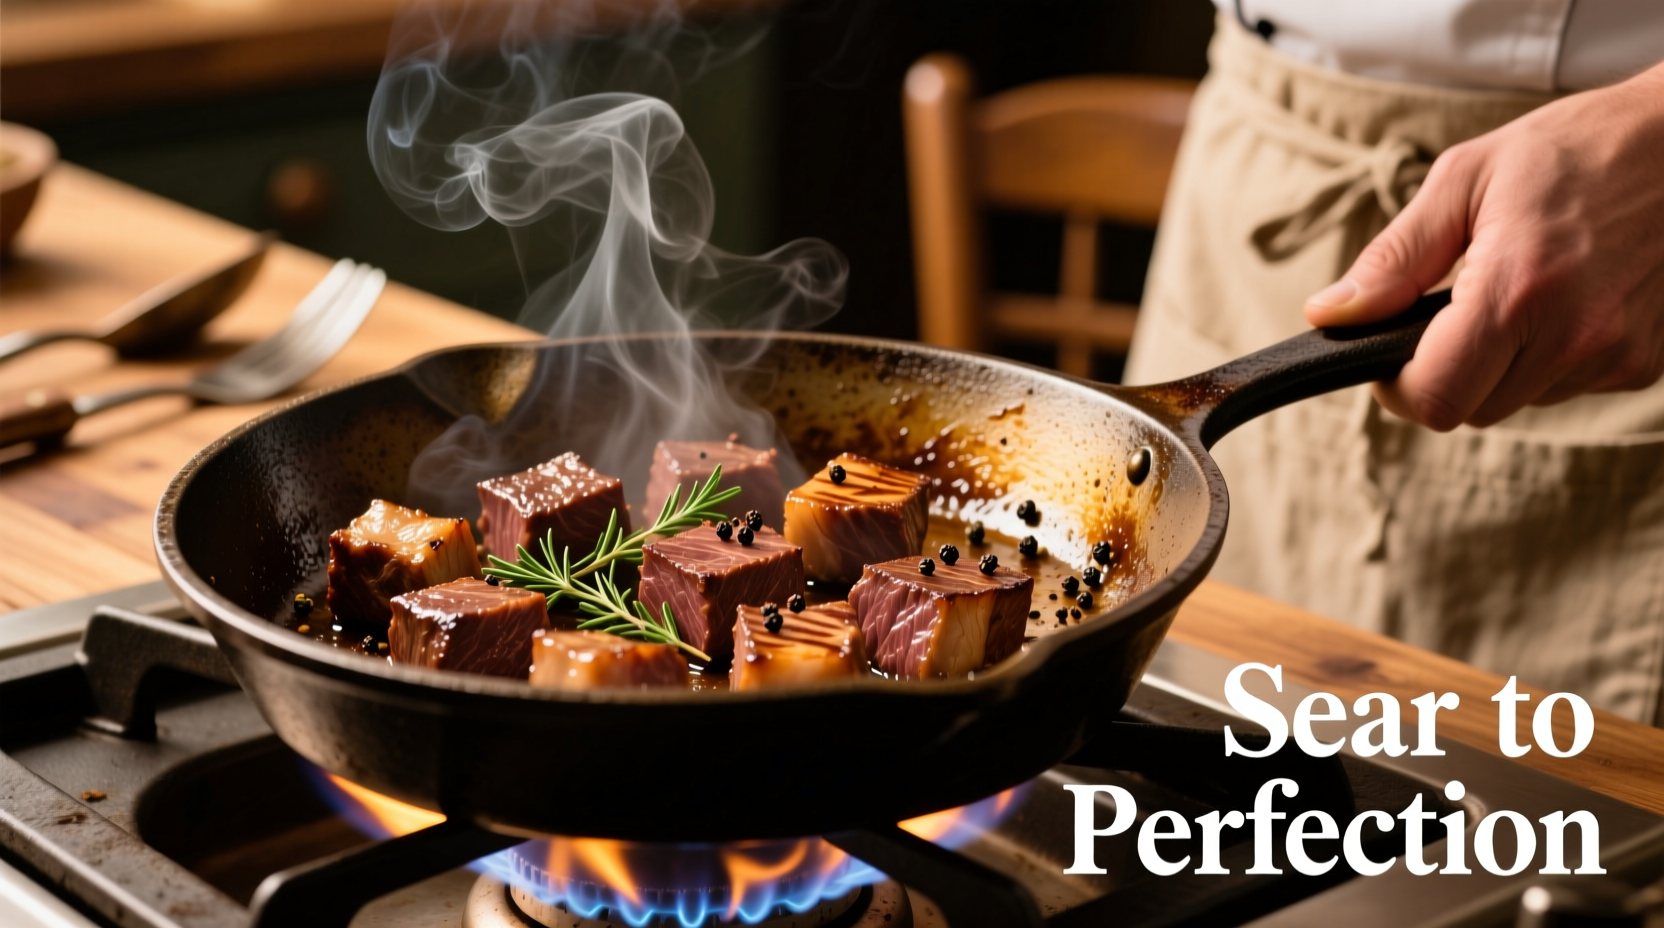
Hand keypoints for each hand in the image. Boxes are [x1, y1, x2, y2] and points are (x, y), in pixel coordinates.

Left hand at [1302, 61, 1663, 430]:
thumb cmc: (1574, 149)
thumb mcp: (1465, 181)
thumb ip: (1393, 260)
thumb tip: (1330, 315)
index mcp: (1518, 289)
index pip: (1436, 398)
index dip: (1397, 388)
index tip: (1389, 354)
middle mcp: (1575, 335)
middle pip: (1471, 409)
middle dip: (1445, 372)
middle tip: (1451, 309)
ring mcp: (1617, 355)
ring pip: (1518, 400)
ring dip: (1499, 363)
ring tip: (1519, 287)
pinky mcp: (1645, 363)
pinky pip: (1566, 385)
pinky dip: (1548, 355)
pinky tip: (1562, 297)